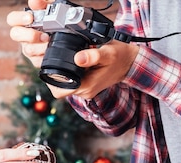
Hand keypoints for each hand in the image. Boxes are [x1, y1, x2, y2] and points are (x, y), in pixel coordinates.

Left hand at [7, 2, 139, 99]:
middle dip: (54, 76)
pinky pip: (71, 82)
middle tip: (56, 60)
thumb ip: (93, 56)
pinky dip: (69, 74)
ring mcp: (85, 91)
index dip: (51, 79)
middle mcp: (84, 92)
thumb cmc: (119, 57)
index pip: (59, 90)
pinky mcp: (86, 87)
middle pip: (58, 89)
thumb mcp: (107, 53)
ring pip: (64, 86)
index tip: (52, 65)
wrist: (129, 63)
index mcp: (86, 86)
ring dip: (61, 75)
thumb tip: (77, 58)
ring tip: (66, 61)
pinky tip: (73, 63)